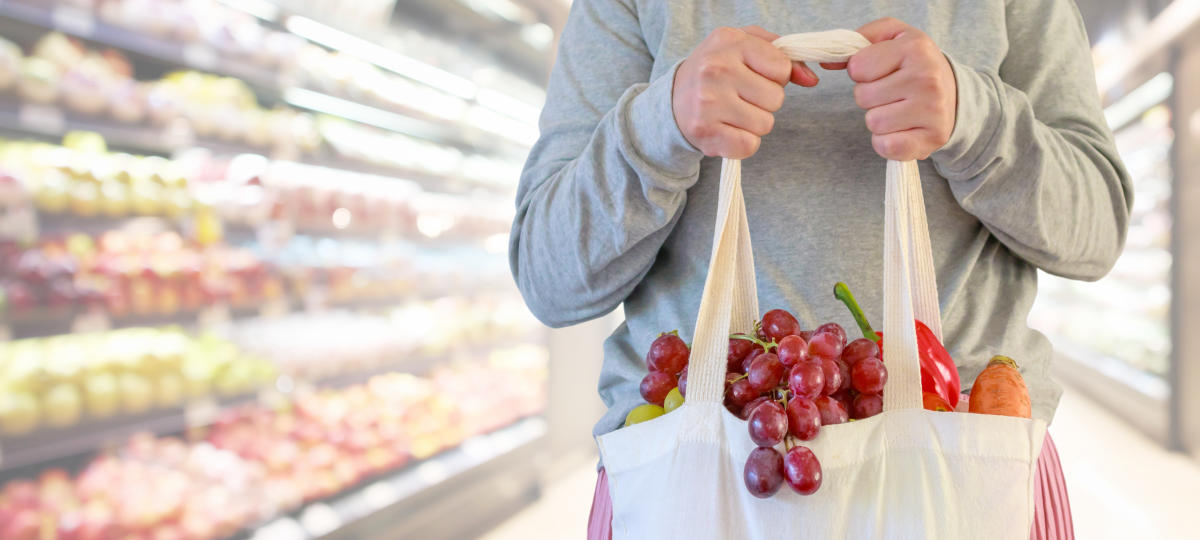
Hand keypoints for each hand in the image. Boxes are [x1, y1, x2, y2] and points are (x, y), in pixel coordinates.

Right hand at [673, 26, 818, 158]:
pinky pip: (749, 145)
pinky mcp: (705, 132)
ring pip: (765, 124)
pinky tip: (728, 130)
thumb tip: (811, 79)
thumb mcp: (746, 48)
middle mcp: (717, 69)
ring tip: (733, 112)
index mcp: (730, 41)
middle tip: (741, 97)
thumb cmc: (717, 70)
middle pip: (776, 99)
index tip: (755, 77)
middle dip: (765, 102)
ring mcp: (708, 102)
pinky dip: (743, 143)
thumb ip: (783, 56)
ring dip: (754, 123)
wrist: (672, 100)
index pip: (782, 67)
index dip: (776, 76)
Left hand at [823, 18, 956, 160]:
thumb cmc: (913, 62)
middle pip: (863, 97)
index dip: (861, 71)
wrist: (954, 90)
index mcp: (914, 48)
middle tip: (891, 92)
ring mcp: (933, 110)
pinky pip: (886, 146)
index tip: (878, 71)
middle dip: (869, 95)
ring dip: (878, 118)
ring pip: (873, 122)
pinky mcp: (933, 138)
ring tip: (898, 108)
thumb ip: (857, 40)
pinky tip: (901, 129)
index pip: (857, 67)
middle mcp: (927, 78)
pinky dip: (886, 141)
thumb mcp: (892, 36)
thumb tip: (828, 63)